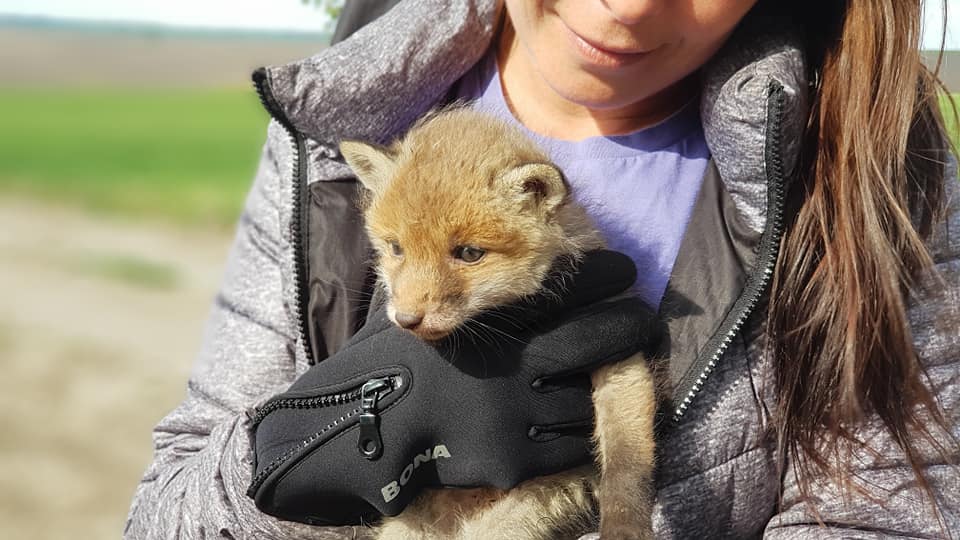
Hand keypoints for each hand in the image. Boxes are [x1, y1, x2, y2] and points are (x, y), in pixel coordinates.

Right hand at [247, 250, 660, 525]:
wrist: (354, 430)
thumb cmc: (383, 364)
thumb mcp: (421, 313)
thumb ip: (464, 299)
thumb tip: (504, 284)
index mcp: (493, 319)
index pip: (573, 286)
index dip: (607, 275)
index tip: (624, 269)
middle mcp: (517, 362)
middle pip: (603, 338)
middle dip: (633, 325)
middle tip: (644, 322)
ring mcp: (519, 413)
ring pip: (591, 398)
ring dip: (601, 388)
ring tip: (609, 379)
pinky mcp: (513, 459)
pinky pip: (570, 449)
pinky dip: (577, 436)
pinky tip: (573, 426)